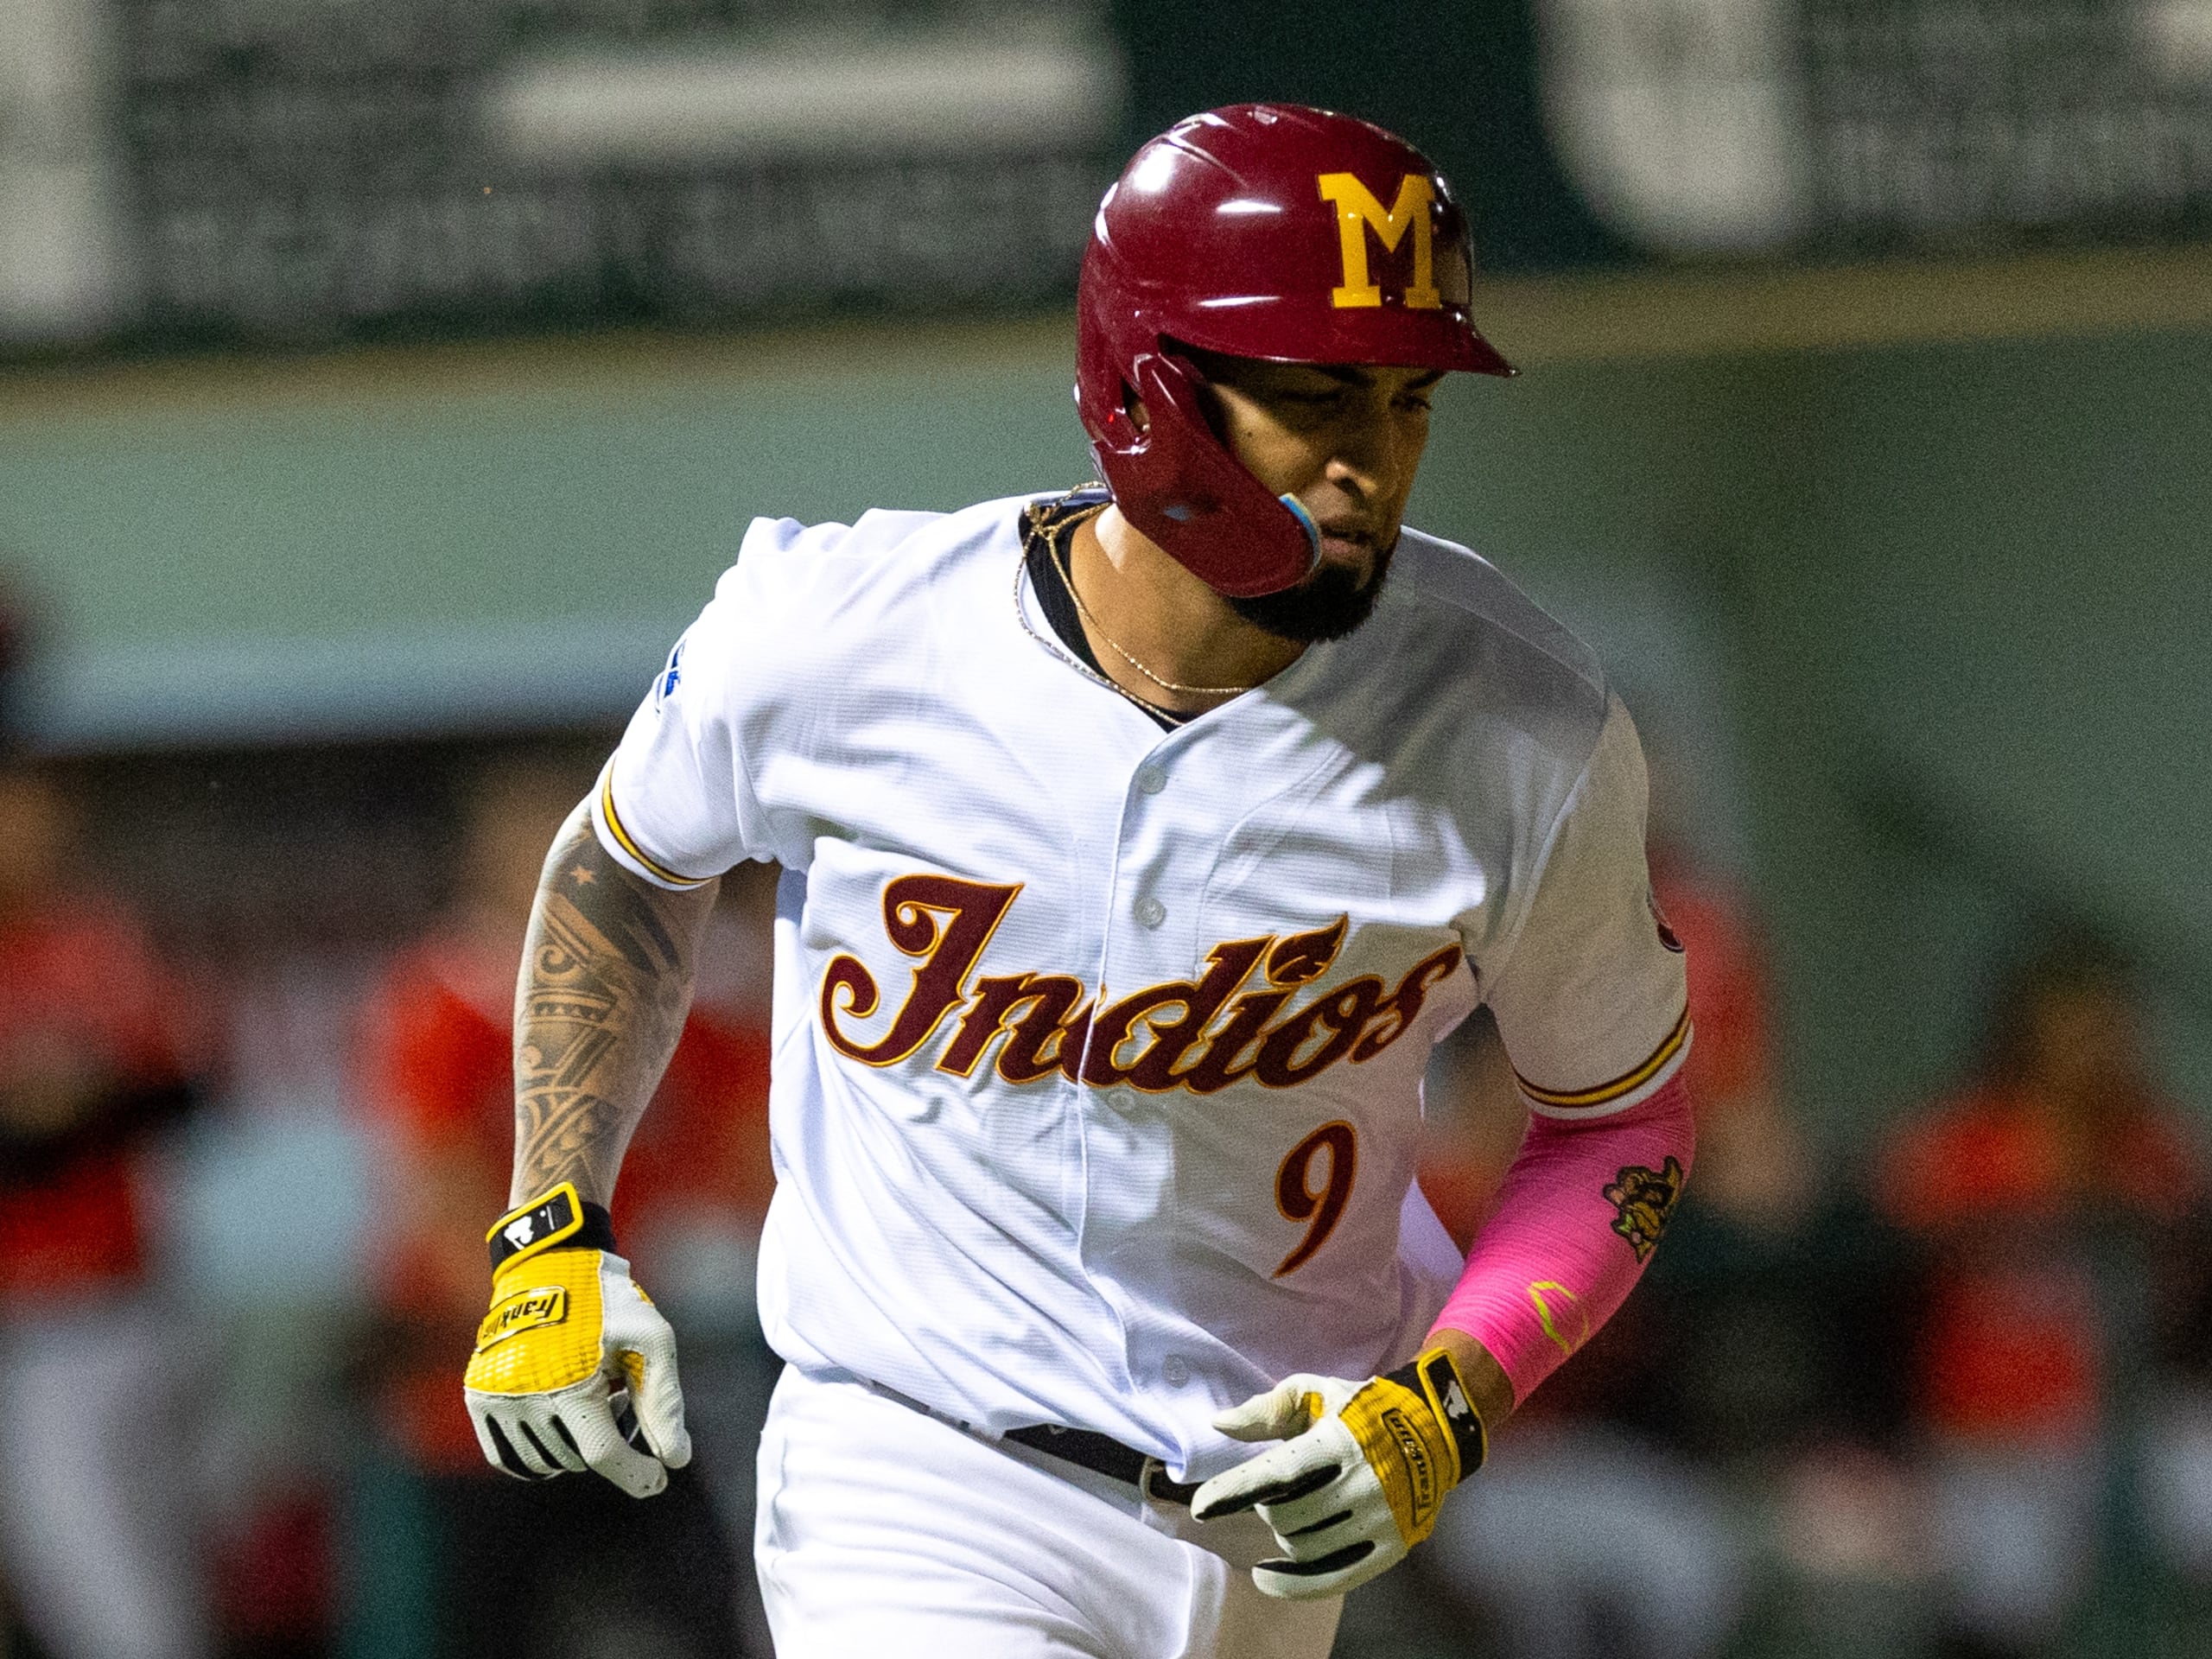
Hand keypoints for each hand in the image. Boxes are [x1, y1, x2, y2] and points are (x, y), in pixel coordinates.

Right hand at [462, 1183, 690, 1497]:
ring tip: (592, 1398)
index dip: (635, 1473)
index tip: (658, 1479)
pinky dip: (538, 1455)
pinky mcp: (479, 1398)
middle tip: (620, 1398)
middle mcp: (525, 1399)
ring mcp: (496, 1400)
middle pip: (578, 1457)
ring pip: (545, 1462)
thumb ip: (663, 1401)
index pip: (603, 1453)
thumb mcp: (651, 1340)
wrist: (548, 1264)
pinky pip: (508, 1457)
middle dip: (609, 1438)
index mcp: (569, 1385)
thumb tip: (676, 1461)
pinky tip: (563, 1425)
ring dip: (575, 1445)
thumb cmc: (608, 1301)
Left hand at [1191, 1347, 1485, 1599]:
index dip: (1235, 1490)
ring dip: (1283, 1534)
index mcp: (1339, 1442)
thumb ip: (1266, 1410)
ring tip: (1291, 1513)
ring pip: (1303, 1548)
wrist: (1434, 1431)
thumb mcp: (1315, 1392)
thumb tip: (1219, 1424)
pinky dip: (1293, 1585)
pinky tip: (1266, 1577)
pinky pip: (1332, 1580)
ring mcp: (1379, 1521)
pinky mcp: (1391, 1548)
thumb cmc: (1361, 1409)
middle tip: (1275, 1490)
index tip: (1200, 1507)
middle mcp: (1362, 1484)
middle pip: (1285, 1517)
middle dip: (1266, 1506)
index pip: (1278, 1473)